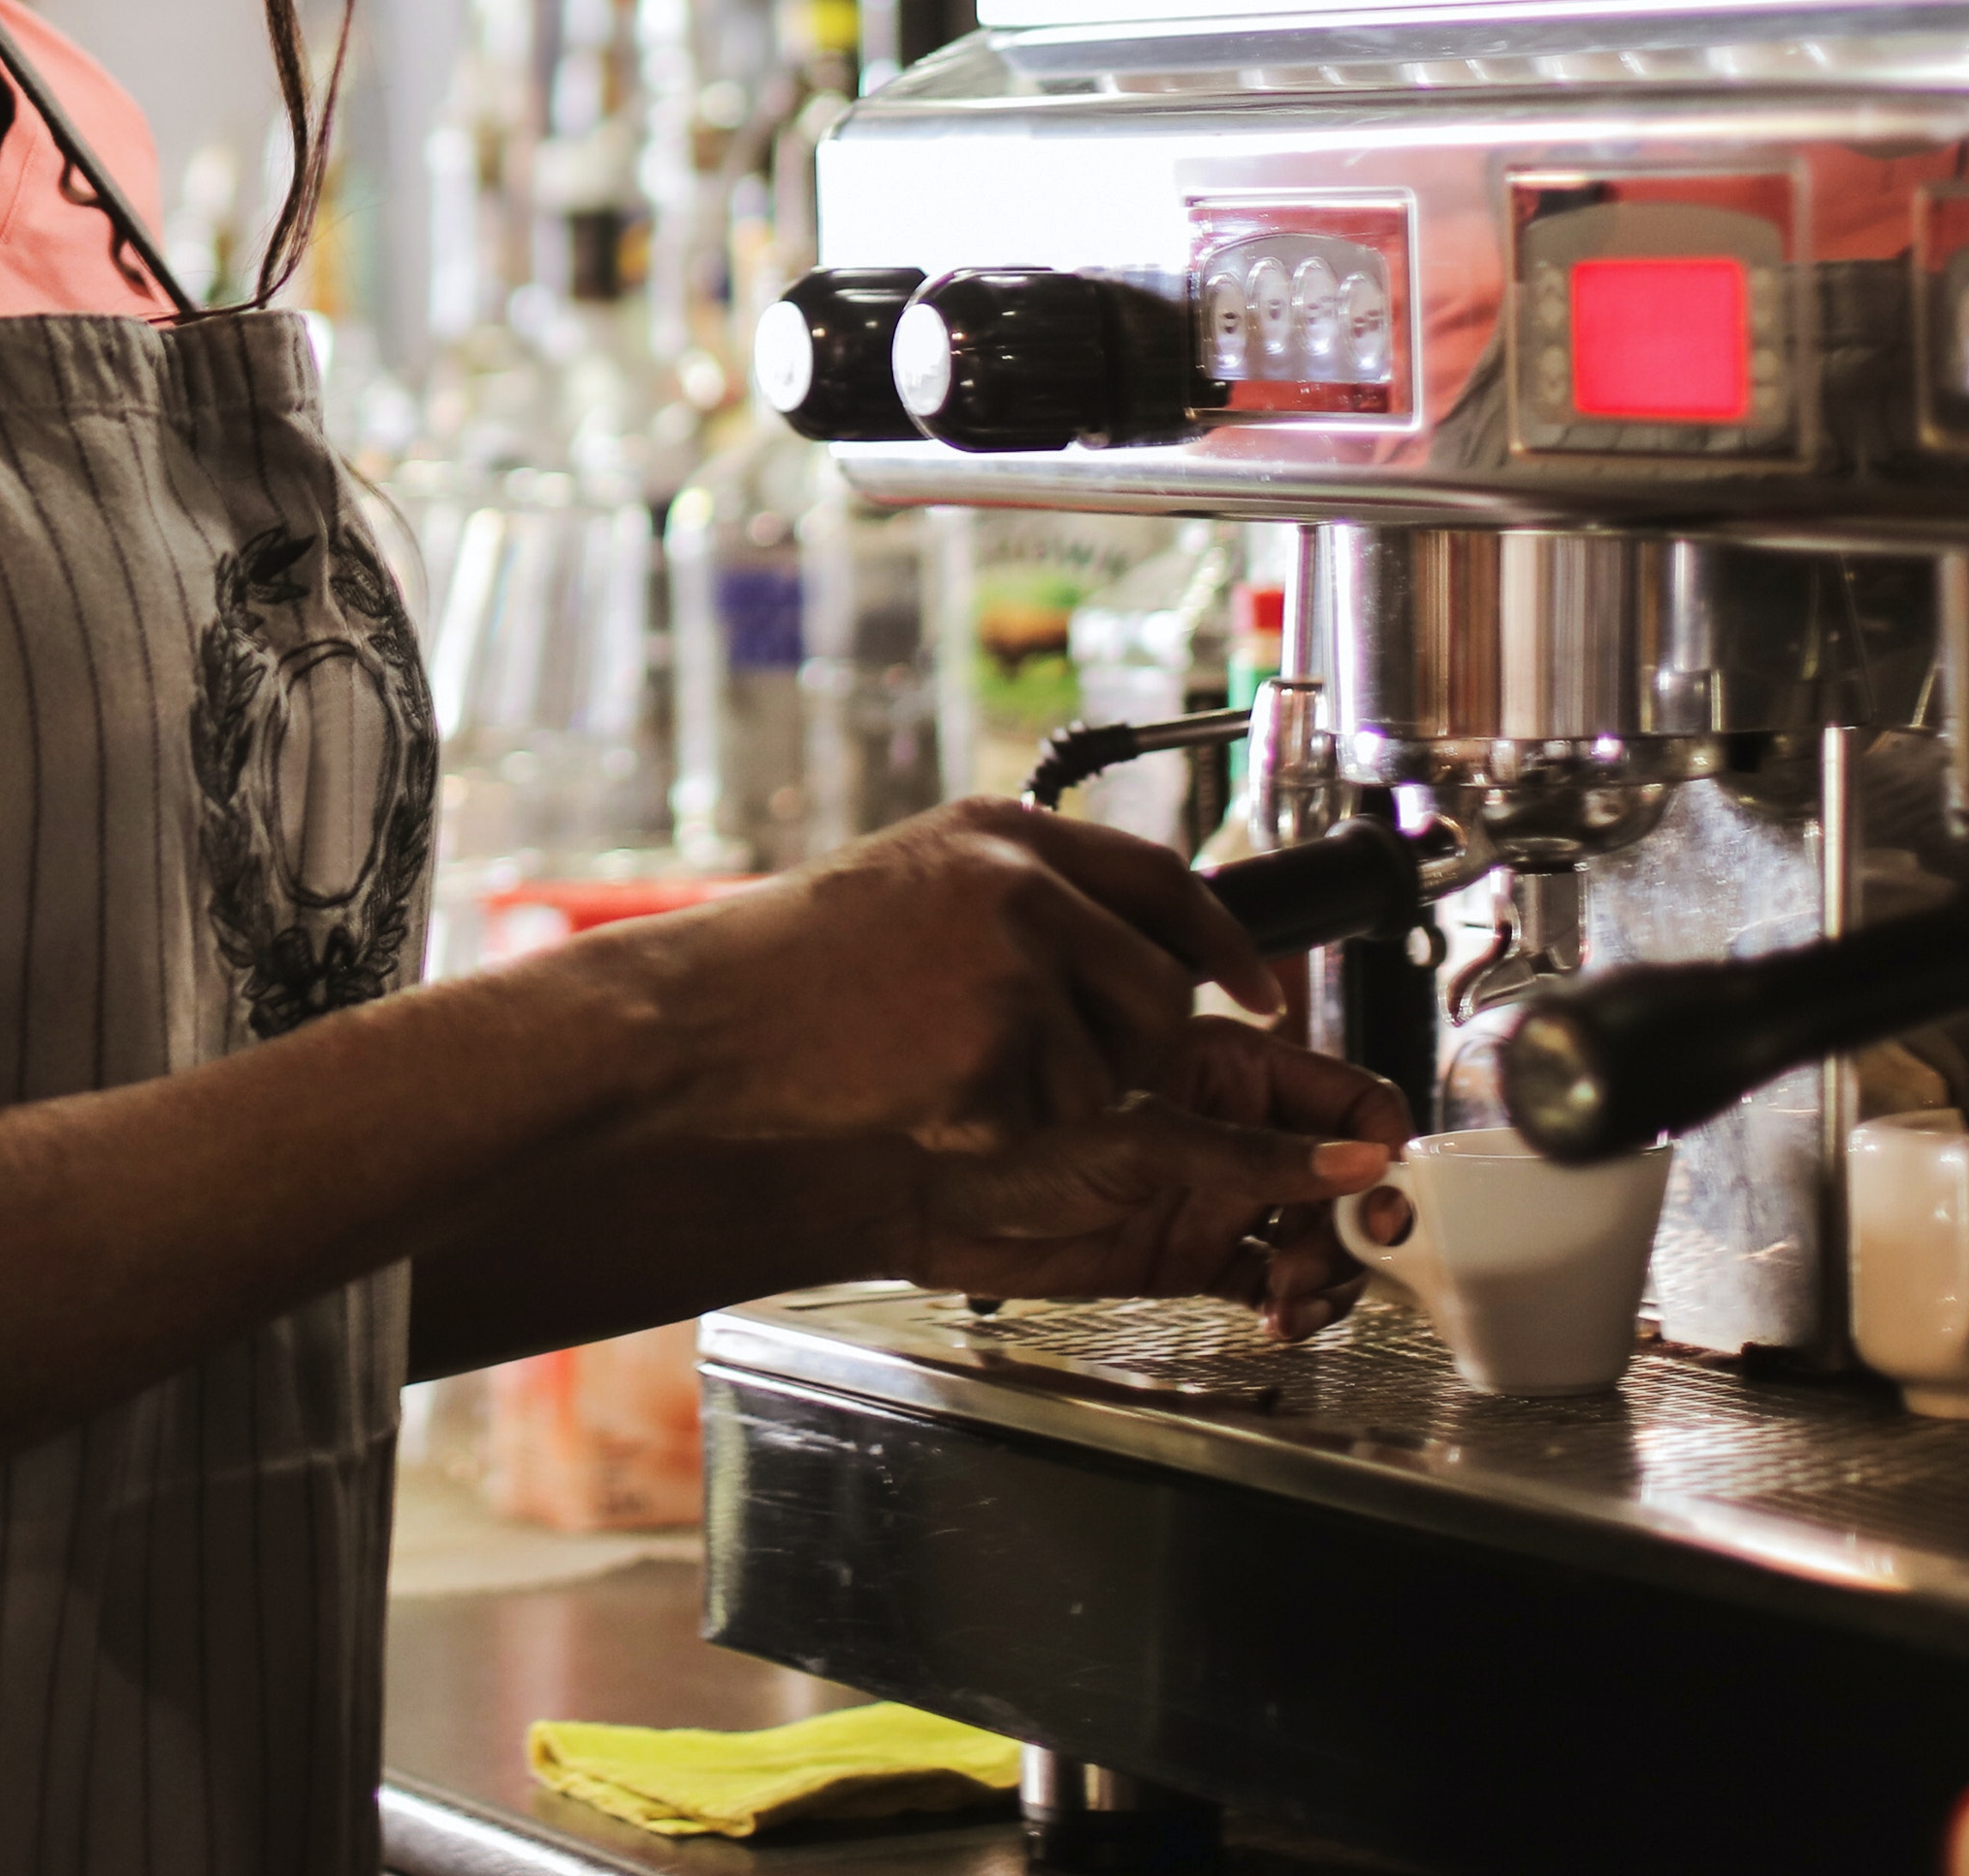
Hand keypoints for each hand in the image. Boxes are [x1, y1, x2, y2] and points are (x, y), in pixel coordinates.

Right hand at [620, 802, 1285, 1154]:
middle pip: (1159, 994)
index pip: (1166, 881)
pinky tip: (918, 1099)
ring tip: (938, 1068)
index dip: (1227, 947)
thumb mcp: (920, 883)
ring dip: (1045, 1099)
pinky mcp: (992, 1054)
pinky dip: (989, 1133)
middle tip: (1047, 1068)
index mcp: (1007, 833)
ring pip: (1107, 1077)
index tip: (1263, 994)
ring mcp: (1011, 968)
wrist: (705, 1019)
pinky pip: (1042, 1126)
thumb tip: (1130, 944)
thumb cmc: (796, 965)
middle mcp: (1022, 887)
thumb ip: (1024, 894)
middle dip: (1131, 1053)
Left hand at [885, 1023, 1411, 1337]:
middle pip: (1346, 1177)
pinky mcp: (1193, 1252)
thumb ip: (1247, 1156)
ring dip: (1328, 1272)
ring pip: (1318, 1235)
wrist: (928, 1199)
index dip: (1382, 1149)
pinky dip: (1293, 1304)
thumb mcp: (1137, 1140)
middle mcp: (1233, 1128)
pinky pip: (1275, 1279)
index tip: (1387, 1200)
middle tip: (1334, 1264)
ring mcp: (1215, 1193)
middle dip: (1357, 1227)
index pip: (1347, 1099)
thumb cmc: (1001, 1137)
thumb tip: (1353, 1164)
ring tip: (1293, 1300)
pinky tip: (1278, 1319)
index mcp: (1229, 1068)